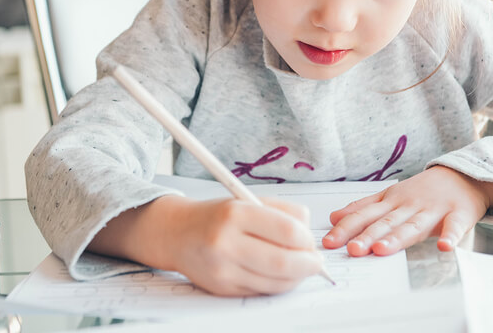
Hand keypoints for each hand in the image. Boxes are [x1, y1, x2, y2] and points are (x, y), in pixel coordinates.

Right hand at [89, 195, 324, 296]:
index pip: (286, 230)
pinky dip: (277, 284)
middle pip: (283, 261)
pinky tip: (279, 274)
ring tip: (300, 267)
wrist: (176, 233)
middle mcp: (226, 242)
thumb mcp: (246, 200)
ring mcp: (222, 269)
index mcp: (235, 214)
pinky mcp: (221, 288)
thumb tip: (309, 230)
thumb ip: (282, 211)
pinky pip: (261, 291)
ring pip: (275, 282)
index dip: (307, 239)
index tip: (312, 241)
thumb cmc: (217, 215)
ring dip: (296, 277)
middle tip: (316, 261)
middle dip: (308, 264)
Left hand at [322, 166, 492, 255]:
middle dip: (367, 236)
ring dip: (398, 238)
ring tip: (382, 249)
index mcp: (391, 202)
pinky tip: (444, 247)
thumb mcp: (390, 195)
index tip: (329, 242)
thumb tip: (334, 218)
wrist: (462, 175)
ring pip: (413, 225)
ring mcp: (434, 209)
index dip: (346, 228)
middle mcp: (409, 205)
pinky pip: (455, 226)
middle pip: (386, 222)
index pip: (364, 215)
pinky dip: (451, 236)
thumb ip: (363, 207)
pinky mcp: (459, 214)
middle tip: (352, 249)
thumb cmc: (423, 191)